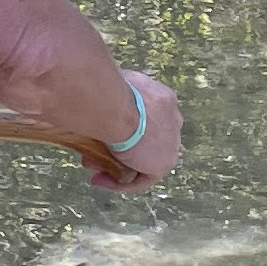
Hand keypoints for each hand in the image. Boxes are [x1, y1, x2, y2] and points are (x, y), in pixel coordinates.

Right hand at [91, 69, 181, 189]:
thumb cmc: (110, 91)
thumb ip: (120, 93)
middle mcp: (173, 120)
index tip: (105, 133)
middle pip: (145, 141)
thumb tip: (106, 99)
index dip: (125, 130)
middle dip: (120, 150)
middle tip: (94, 154)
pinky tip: (99, 181)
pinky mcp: (165, 163)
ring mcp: (172, 142)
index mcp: (165, 99)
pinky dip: (120, 182)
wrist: (116, 108)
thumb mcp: (116, 83)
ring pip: (142, 160)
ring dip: (116, 166)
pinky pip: (141, 178)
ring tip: (93, 170)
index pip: (149, 119)